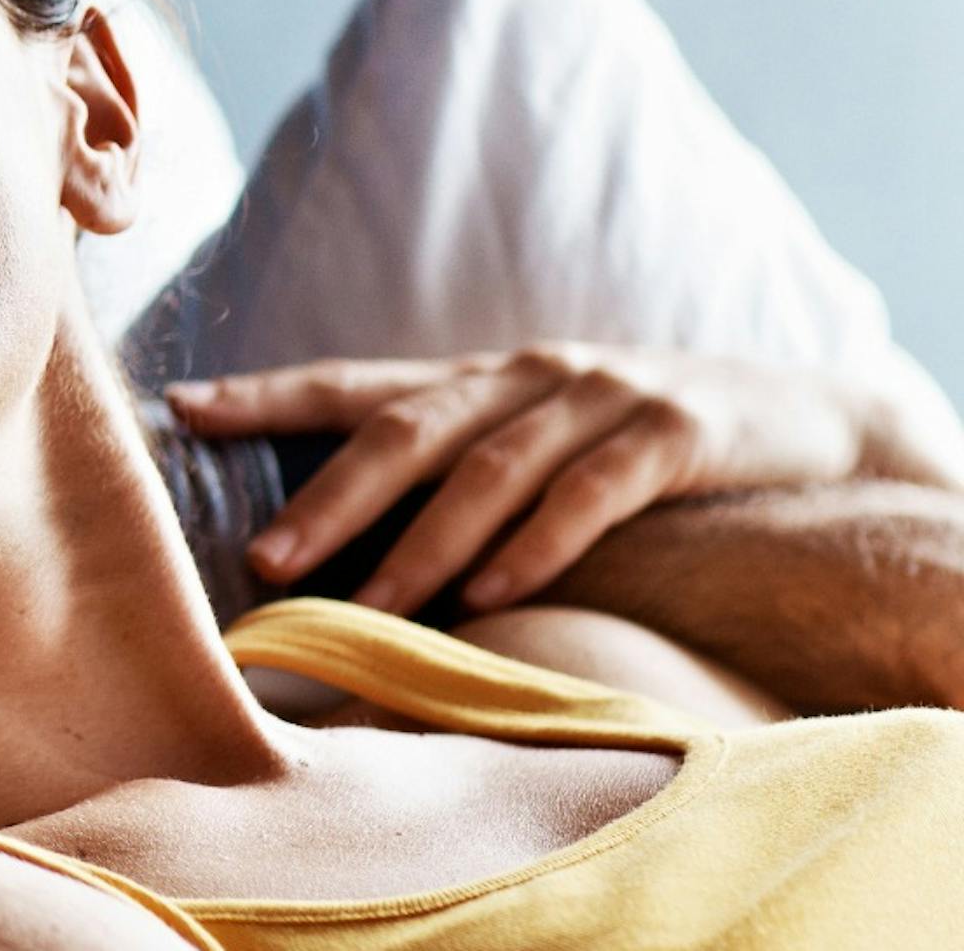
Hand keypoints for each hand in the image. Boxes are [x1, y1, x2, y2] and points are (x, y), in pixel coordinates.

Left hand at [165, 344, 911, 616]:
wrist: (802, 418)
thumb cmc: (636, 445)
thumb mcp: (535, 440)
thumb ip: (450, 470)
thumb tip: (332, 542)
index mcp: (476, 377)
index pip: (351, 380)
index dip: (265, 393)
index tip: (181, 410)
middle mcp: (525, 374)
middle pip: (405, 429)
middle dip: (327, 495)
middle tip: (266, 560)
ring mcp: (601, 396)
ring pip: (491, 469)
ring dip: (425, 543)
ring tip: (372, 607)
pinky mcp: (675, 431)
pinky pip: (593, 493)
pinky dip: (540, 543)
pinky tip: (497, 592)